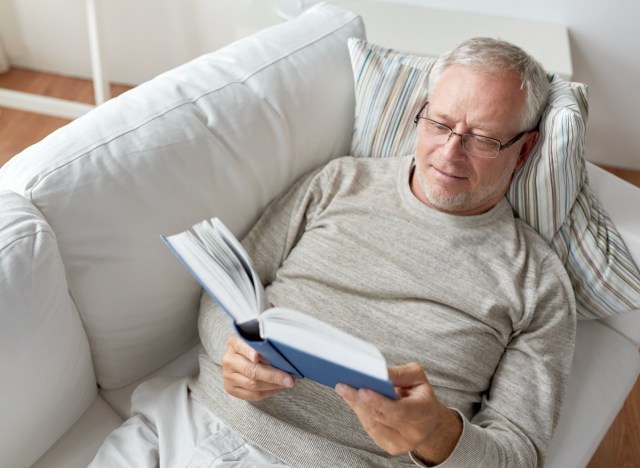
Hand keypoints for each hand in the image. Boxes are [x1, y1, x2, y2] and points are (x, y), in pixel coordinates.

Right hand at [221, 333, 294, 400]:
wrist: (240, 357)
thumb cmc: (254, 347)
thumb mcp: (257, 339)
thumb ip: (266, 345)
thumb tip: (285, 356)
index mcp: (234, 343)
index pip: (241, 346)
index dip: (249, 352)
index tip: (258, 357)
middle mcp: (229, 359)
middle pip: (251, 370)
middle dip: (273, 375)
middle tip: (290, 379)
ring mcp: (228, 375)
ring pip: (253, 384)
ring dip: (274, 385)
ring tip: (288, 383)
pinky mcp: (230, 388)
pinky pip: (252, 395)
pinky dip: (268, 392)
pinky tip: (277, 387)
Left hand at [335, 363, 461, 464]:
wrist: (428, 421)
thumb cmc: (420, 395)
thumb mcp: (417, 378)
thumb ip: (400, 374)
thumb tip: (379, 373)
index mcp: (424, 413)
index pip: (399, 411)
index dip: (379, 402)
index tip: (362, 390)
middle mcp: (414, 433)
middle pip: (381, 417)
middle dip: (360, 401)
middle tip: (343, 386)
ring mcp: (402, 443)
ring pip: (372, 424)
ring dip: (356, 406)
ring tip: (344, 389)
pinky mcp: (391, 447)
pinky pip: (370, 429)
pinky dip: (360, 413)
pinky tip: (352, 399)